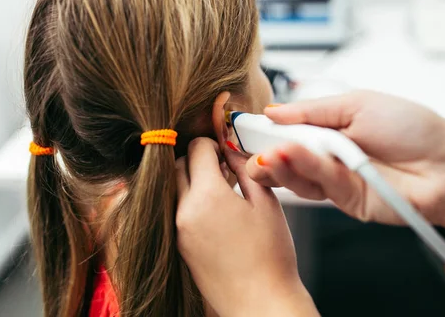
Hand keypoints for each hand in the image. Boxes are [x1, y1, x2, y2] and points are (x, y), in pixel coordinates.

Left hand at [176, 138, 318, 315]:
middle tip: (222, 166)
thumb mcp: (266, 203)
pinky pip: (177, 211)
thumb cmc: (270, 255)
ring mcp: (179, 231)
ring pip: (174, 189)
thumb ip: (247, 170)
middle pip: (178, 166)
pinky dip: (190, 201)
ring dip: (192, 180)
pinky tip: (215, 210)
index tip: (225, 150)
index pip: (196, 149)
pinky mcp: (180, 246)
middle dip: (197, 159)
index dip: (212, 143)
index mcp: (207, 197)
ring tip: (221, 189)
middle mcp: (184, 212)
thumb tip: (232, 150)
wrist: (259, 303)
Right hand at [247, 90, 444, 226]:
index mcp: (327, 130)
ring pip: (295, 174)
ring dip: (278, 162)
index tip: (240, 127)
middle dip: (262, 151)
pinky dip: (303, 169)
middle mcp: (326, 156)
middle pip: (284, 157)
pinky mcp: (344, 201)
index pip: (286, 130)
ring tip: (267, 153)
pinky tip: (288, 157)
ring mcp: (334, 181)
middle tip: (243, 146)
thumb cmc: (412, 128)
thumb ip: (312, 110)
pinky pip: (318, 184)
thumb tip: (273, 110)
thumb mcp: (357, 103)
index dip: (263, 130)